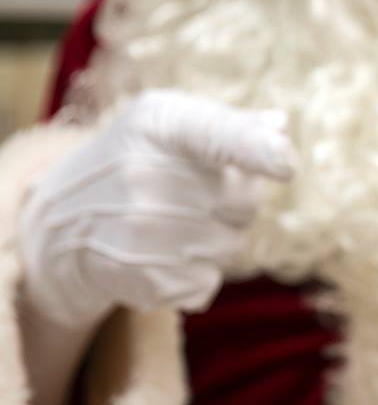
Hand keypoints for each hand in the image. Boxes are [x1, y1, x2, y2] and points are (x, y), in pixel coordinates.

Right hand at [18, 89, 295, 325]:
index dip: (257, 150)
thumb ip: (232, 125)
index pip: (217, 133)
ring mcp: (139, 229)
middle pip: (244, 200)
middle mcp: (143, 174)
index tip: (286, 163)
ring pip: (232, 244)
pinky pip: (208, 281)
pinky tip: (163, 256)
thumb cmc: (138, 158)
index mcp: (160, 123)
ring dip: (218, 238)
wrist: (63, 220)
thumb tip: (280, 129)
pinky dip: (197, 275)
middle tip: (194, 194)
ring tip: (175, 224)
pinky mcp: (138, 276)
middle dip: (235, 200)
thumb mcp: (173, 122)